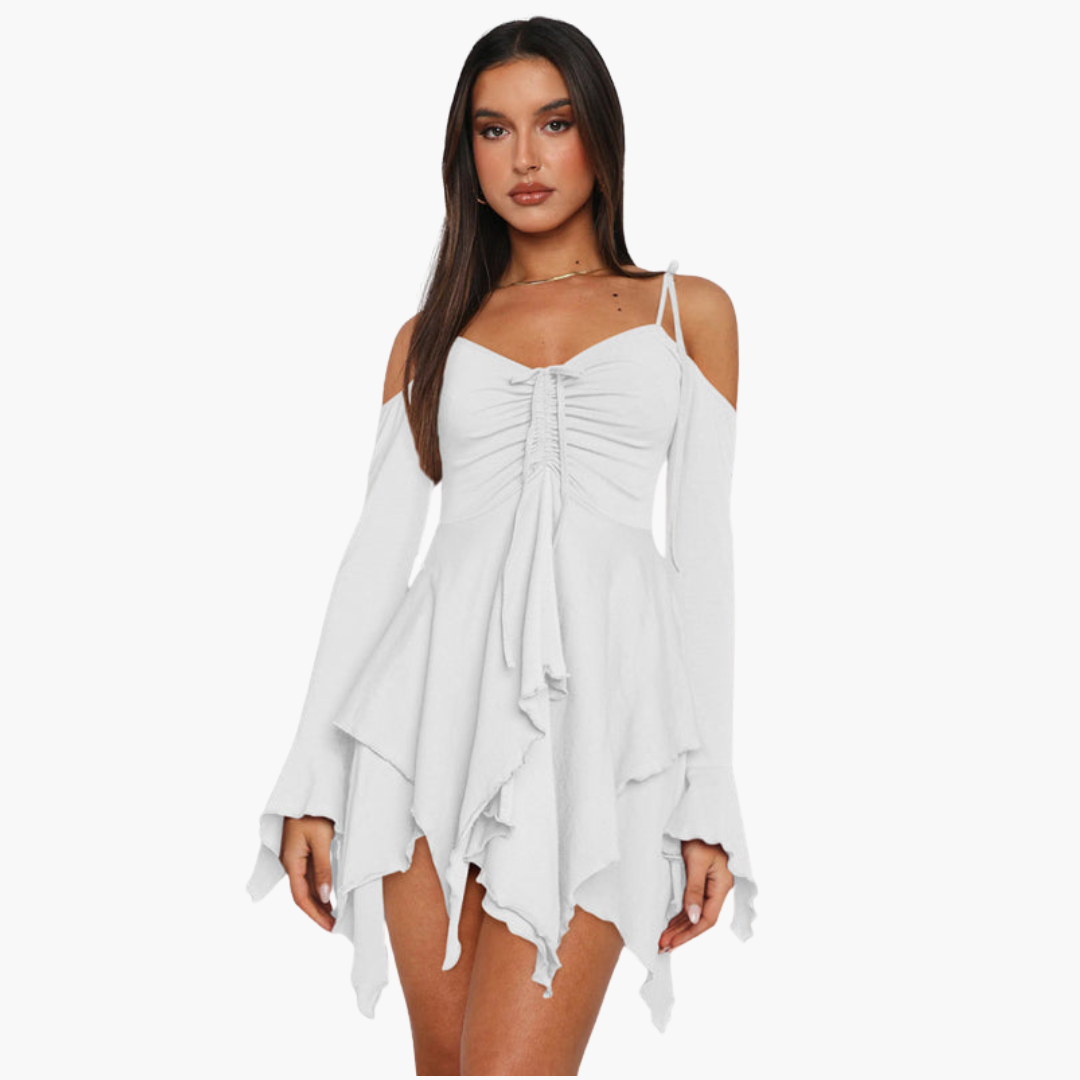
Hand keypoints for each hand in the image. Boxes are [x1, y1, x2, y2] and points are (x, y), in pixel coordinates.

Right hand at [280, 815, 335, 931]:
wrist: (309, 791)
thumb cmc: (313, 813)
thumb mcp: (321, 840)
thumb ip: (323, 869)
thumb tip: (323, 897)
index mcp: (291, 862)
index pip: (301, 897)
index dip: (315, 915)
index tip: (329, 926)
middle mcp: (290, 863)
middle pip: (302, 895)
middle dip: (317, 912)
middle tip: (334, 926)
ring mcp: (296, 857)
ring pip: (306, 886)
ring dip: (318, 902)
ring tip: (333, 915)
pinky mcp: (302, 850)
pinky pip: (309, 875)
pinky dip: (319, 888)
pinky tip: (328, 894)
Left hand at [657, 839, 733, 952]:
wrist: (700, 815)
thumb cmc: (701, 834)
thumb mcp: (696, 860)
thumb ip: (694, 889)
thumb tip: (694, 917)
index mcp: (722, 885)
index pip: (707, 919)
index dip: (689, 933)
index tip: (672, 942)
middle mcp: (717, 888)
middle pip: (701, 918)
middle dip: (681, 933)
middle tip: (662, 945)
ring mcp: (710, 884)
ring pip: (695, 912)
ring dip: (680, 926)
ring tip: (663, 939)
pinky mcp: (701, 878)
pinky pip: (692, 902)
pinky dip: (681, 914)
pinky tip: (670, 923)